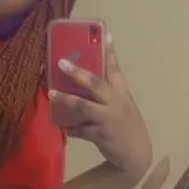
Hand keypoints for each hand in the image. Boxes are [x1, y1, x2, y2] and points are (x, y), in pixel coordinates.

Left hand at [49, 35, 152, 183]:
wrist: (136, 156)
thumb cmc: (125, 126)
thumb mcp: (121, 106)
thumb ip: (106, 93)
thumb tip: (81, 81)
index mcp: (122, 92)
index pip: (115, 68)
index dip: (109, 51)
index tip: (105, 33)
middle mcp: (116, 102)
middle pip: (95, 83)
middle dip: (78, 73)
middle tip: (61, 62)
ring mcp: (109, 118)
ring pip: (84, 106)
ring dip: (66, 99)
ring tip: (52, 93)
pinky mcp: (101, 134)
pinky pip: (80, 129)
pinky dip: (71, 129)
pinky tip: (65, 127)